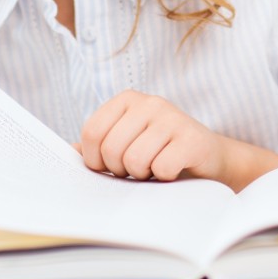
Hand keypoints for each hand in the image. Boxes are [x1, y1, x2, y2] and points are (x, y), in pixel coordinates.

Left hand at [76, 91, 225, 183]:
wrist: (209, 160)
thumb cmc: (160, 153)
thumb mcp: (127, 143)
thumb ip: (98, 146)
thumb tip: (67, 152)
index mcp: (128, 99)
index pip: (92, 132)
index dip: (95, 160)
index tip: (109, 167)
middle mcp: (150, 103)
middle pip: (111, 149)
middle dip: (120, 170)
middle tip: (136, 169)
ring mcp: (173, 118)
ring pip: (135, 160)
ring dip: (143, 175)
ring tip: (154, 168)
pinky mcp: (193, 139)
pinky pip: (161, 168)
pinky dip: (164, 178)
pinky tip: (172, 171)